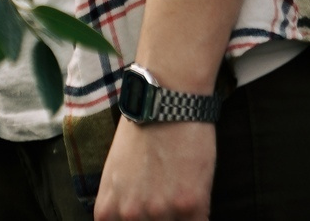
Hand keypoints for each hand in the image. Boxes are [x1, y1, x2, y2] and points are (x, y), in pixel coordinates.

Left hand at [95, 118, 217, 220]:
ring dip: (181, 217)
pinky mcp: (192, 204)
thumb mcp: (114, 174)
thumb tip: (130, 219)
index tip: (150, 219)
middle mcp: (132, 216)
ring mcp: (162, 212)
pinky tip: (199, 204)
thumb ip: (119, 206)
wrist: (166, 100)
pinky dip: (200, 216)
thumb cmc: (140, 132)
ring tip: (182, 201)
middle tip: (168, 205)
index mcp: (109, 211)